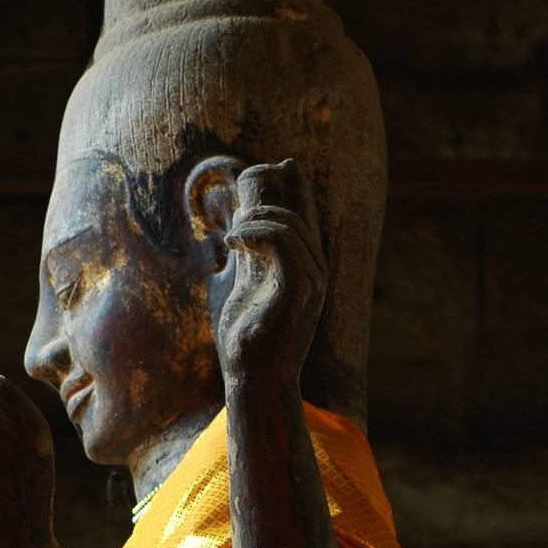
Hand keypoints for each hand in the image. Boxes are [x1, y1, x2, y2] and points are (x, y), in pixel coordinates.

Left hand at [216, 160, 325, 391]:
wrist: (253, 380)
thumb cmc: (247, 338)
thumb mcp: (244, 283)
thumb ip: (248, 252)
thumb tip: (240, 218)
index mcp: (305, 265)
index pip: (304, 211)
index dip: (291, 183)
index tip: (274, 168)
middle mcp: (316, 269)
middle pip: (298, 209)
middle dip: (264, 193)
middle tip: (234, 210)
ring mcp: (313, 280)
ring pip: (290, 222)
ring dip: (254, 217)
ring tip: (232, 237)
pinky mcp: (300, 291)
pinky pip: (285, 241)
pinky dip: (257, 232)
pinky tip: (234, 244)